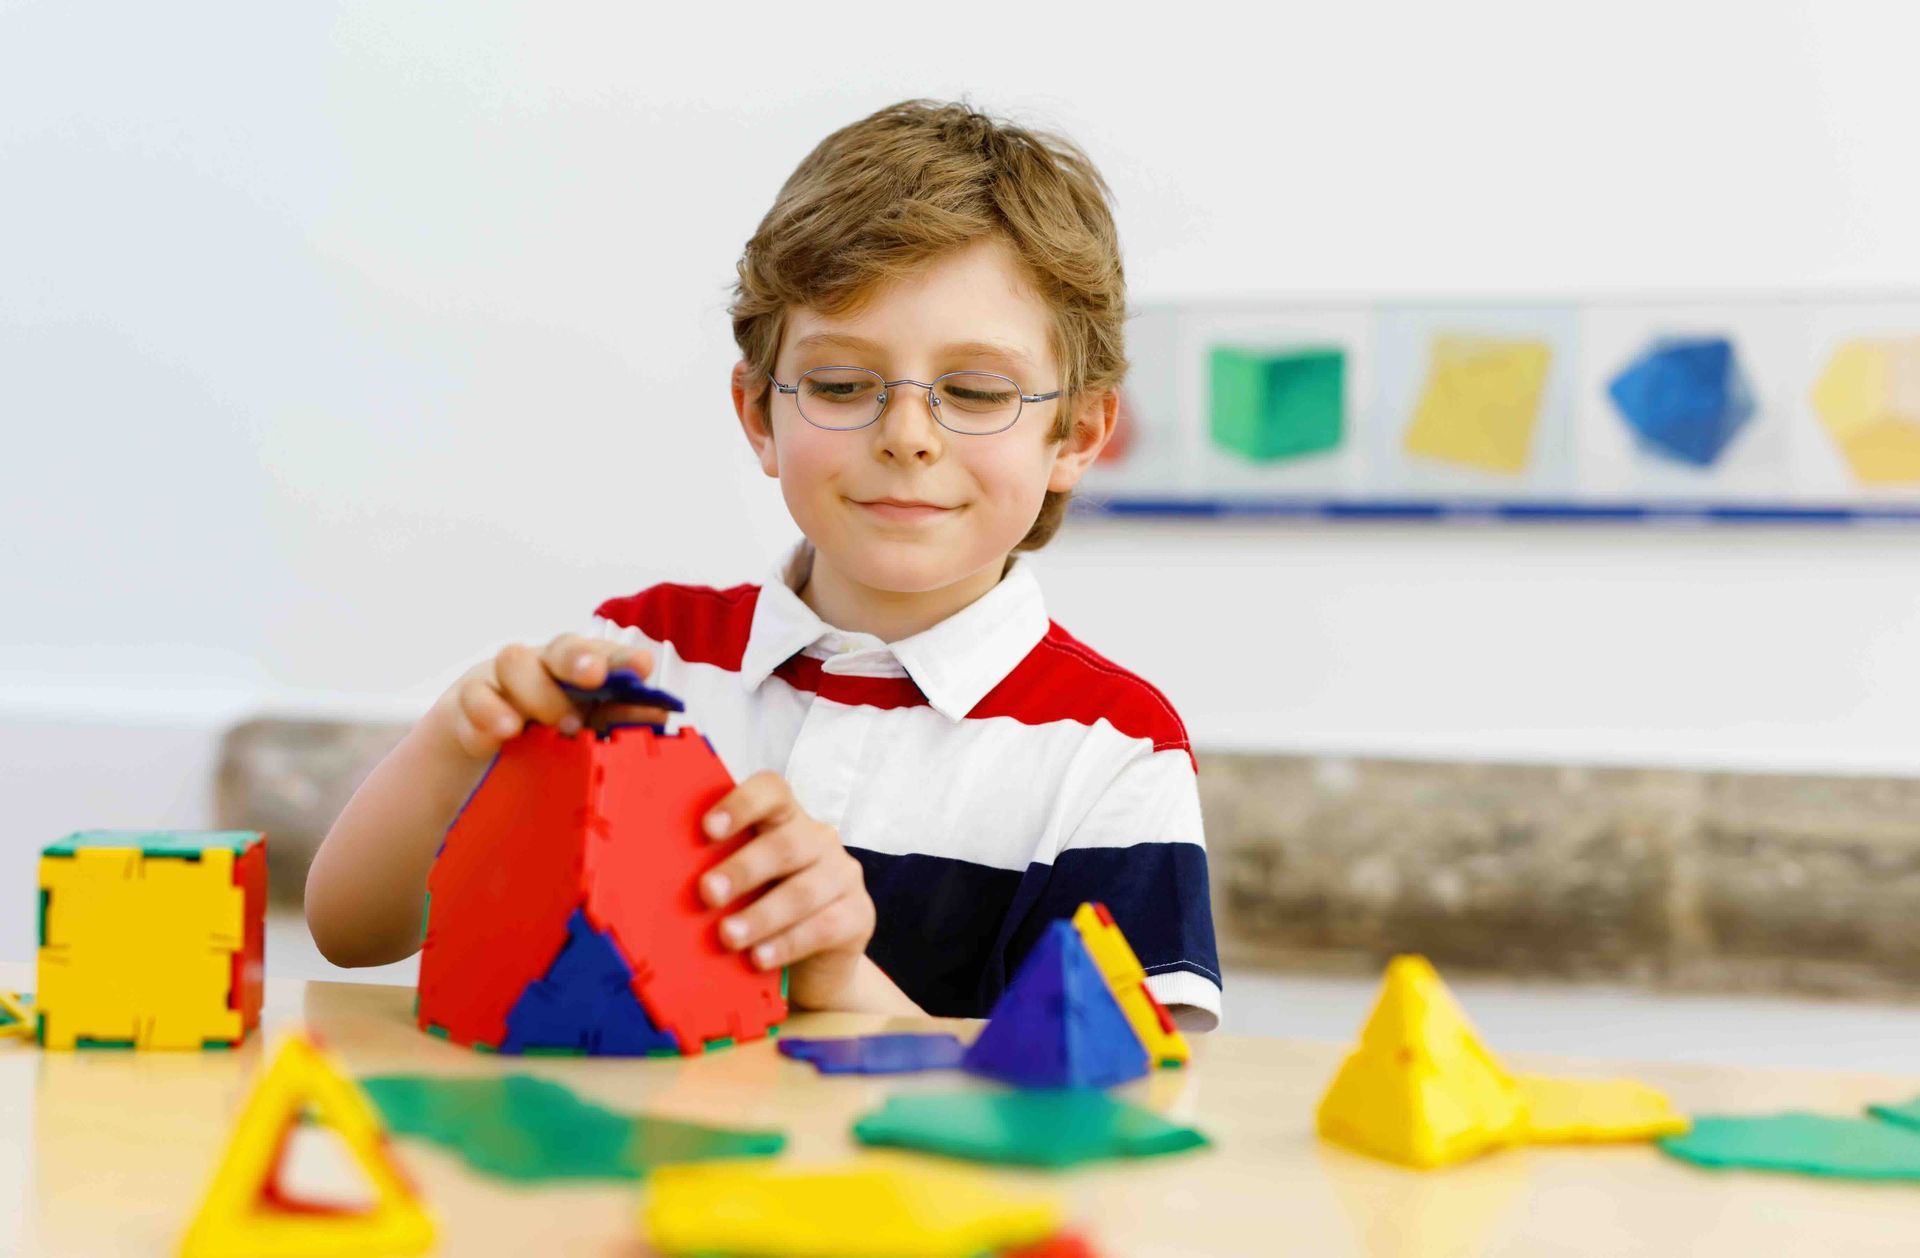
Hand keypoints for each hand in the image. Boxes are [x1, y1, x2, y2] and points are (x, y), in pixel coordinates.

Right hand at [434, 633, 669, 759]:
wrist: (486, 746)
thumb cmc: (549, 728)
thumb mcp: (587, 728)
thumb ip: (620, 720)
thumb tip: (660, 715)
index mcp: (580, 668)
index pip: (604, 654)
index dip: (623, 659)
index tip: (641, 667)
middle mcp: (544, 664)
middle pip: (559, 647)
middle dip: (579, 659)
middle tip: (594, 679)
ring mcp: (503, 679)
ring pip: (514, 662)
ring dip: (537, 692)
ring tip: (558, 725)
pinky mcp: (469, 701)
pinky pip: (474, 698)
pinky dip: (490, 714)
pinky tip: (505, 733)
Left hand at [697, 772, 875, 1010]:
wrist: (813, 964)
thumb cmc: (762, 912)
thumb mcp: (740, 887)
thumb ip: (716, 870)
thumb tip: (659, 876)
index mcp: (786, 820)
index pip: (772, 792)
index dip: (741, 803)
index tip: (707, 829)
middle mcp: (819, 839)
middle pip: (786, 843)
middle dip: (743, 869)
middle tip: (707, 894)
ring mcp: (843, 876)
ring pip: (804, 890)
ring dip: (762, 915)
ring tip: (728, 936)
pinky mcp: (859, 915)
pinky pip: (825, 927)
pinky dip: (787, 944)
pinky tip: (760, 958)